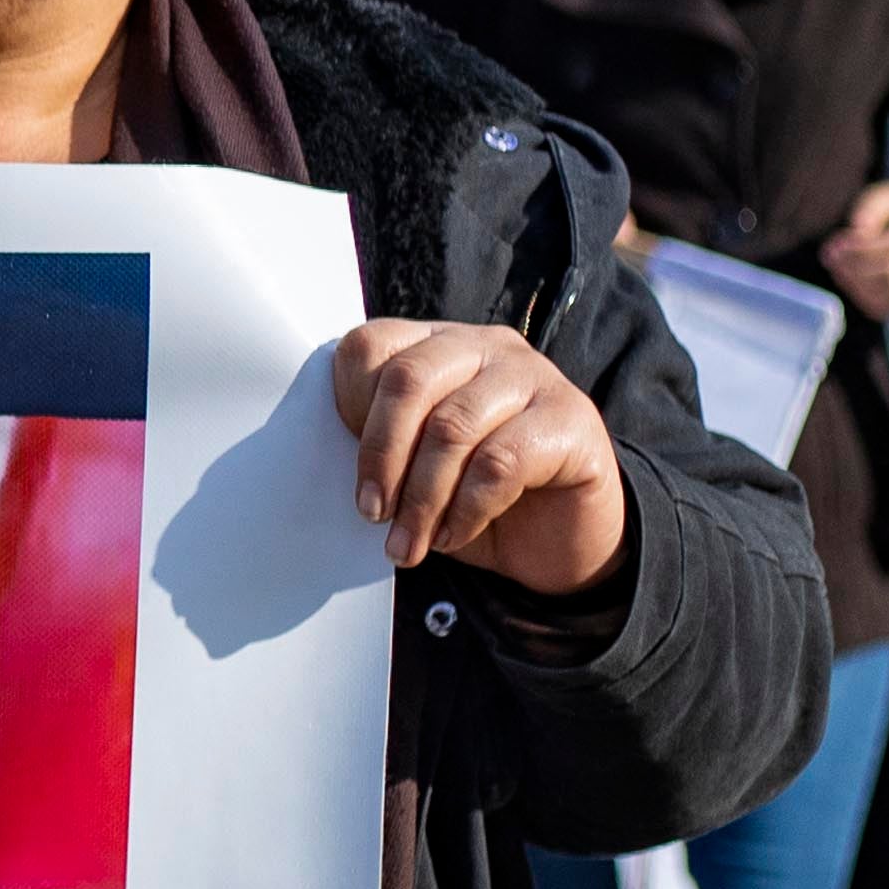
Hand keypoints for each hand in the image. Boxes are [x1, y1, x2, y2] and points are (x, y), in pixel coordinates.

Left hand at [333, 319, 628, 594]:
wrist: (555, 542)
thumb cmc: (468, 498)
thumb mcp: (408, 467)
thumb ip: (374, 443)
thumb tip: (316, 455)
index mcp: (433, 345)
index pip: (370, 347)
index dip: (348, 409)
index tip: (352, 476)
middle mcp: (485, 346)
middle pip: (408, 380)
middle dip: (381, 456)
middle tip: (373, 514)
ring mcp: (534, 376)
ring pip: (453, 426)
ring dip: (421, 497)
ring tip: (409, 543)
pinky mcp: (572, 419)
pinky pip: (502, 462)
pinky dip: (467, 508)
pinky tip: (454, 535)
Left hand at [828, 177, 888, 318]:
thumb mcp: (886, 197)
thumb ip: (871, 208)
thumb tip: (859, 228)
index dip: (861, 250)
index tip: (838, 242)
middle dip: (854, 269)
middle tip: (830, 256)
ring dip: (857, 286)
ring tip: (838, 268)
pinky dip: (866, 299)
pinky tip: (850, 281)